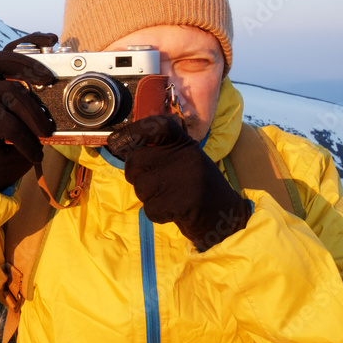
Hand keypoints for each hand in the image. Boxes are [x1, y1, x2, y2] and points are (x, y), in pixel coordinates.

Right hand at [0, 33, 57, 190]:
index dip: (30, 41)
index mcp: (1, 81)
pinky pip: (9, 125)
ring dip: (36, 114)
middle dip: (29, 64)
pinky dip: (27, 141)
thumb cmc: (13, 145)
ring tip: (46, 133)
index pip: (11, 52)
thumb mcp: (32, 123)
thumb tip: (70, 105)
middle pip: (3, 60)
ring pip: (13, 93)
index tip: (52, 39)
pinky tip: (34, 152)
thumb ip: (42, 109)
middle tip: (49, 79)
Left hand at [106, 115, 250, 250]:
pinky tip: (173, 212)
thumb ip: (162, 152)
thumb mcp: (186, 161)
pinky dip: (157, 214)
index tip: (117, 141)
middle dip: (136, 175)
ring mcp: (184, 179)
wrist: (226, 217)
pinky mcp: (182, 202)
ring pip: (140, 186)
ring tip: (168, 198)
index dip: (133, 130)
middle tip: (152, 185)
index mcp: (185, 145)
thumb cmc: (198, 189)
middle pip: (137, 160)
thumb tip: (124, 148)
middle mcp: (185, 156)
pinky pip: (150, 208)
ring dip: (148, 197)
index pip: (157, 126)